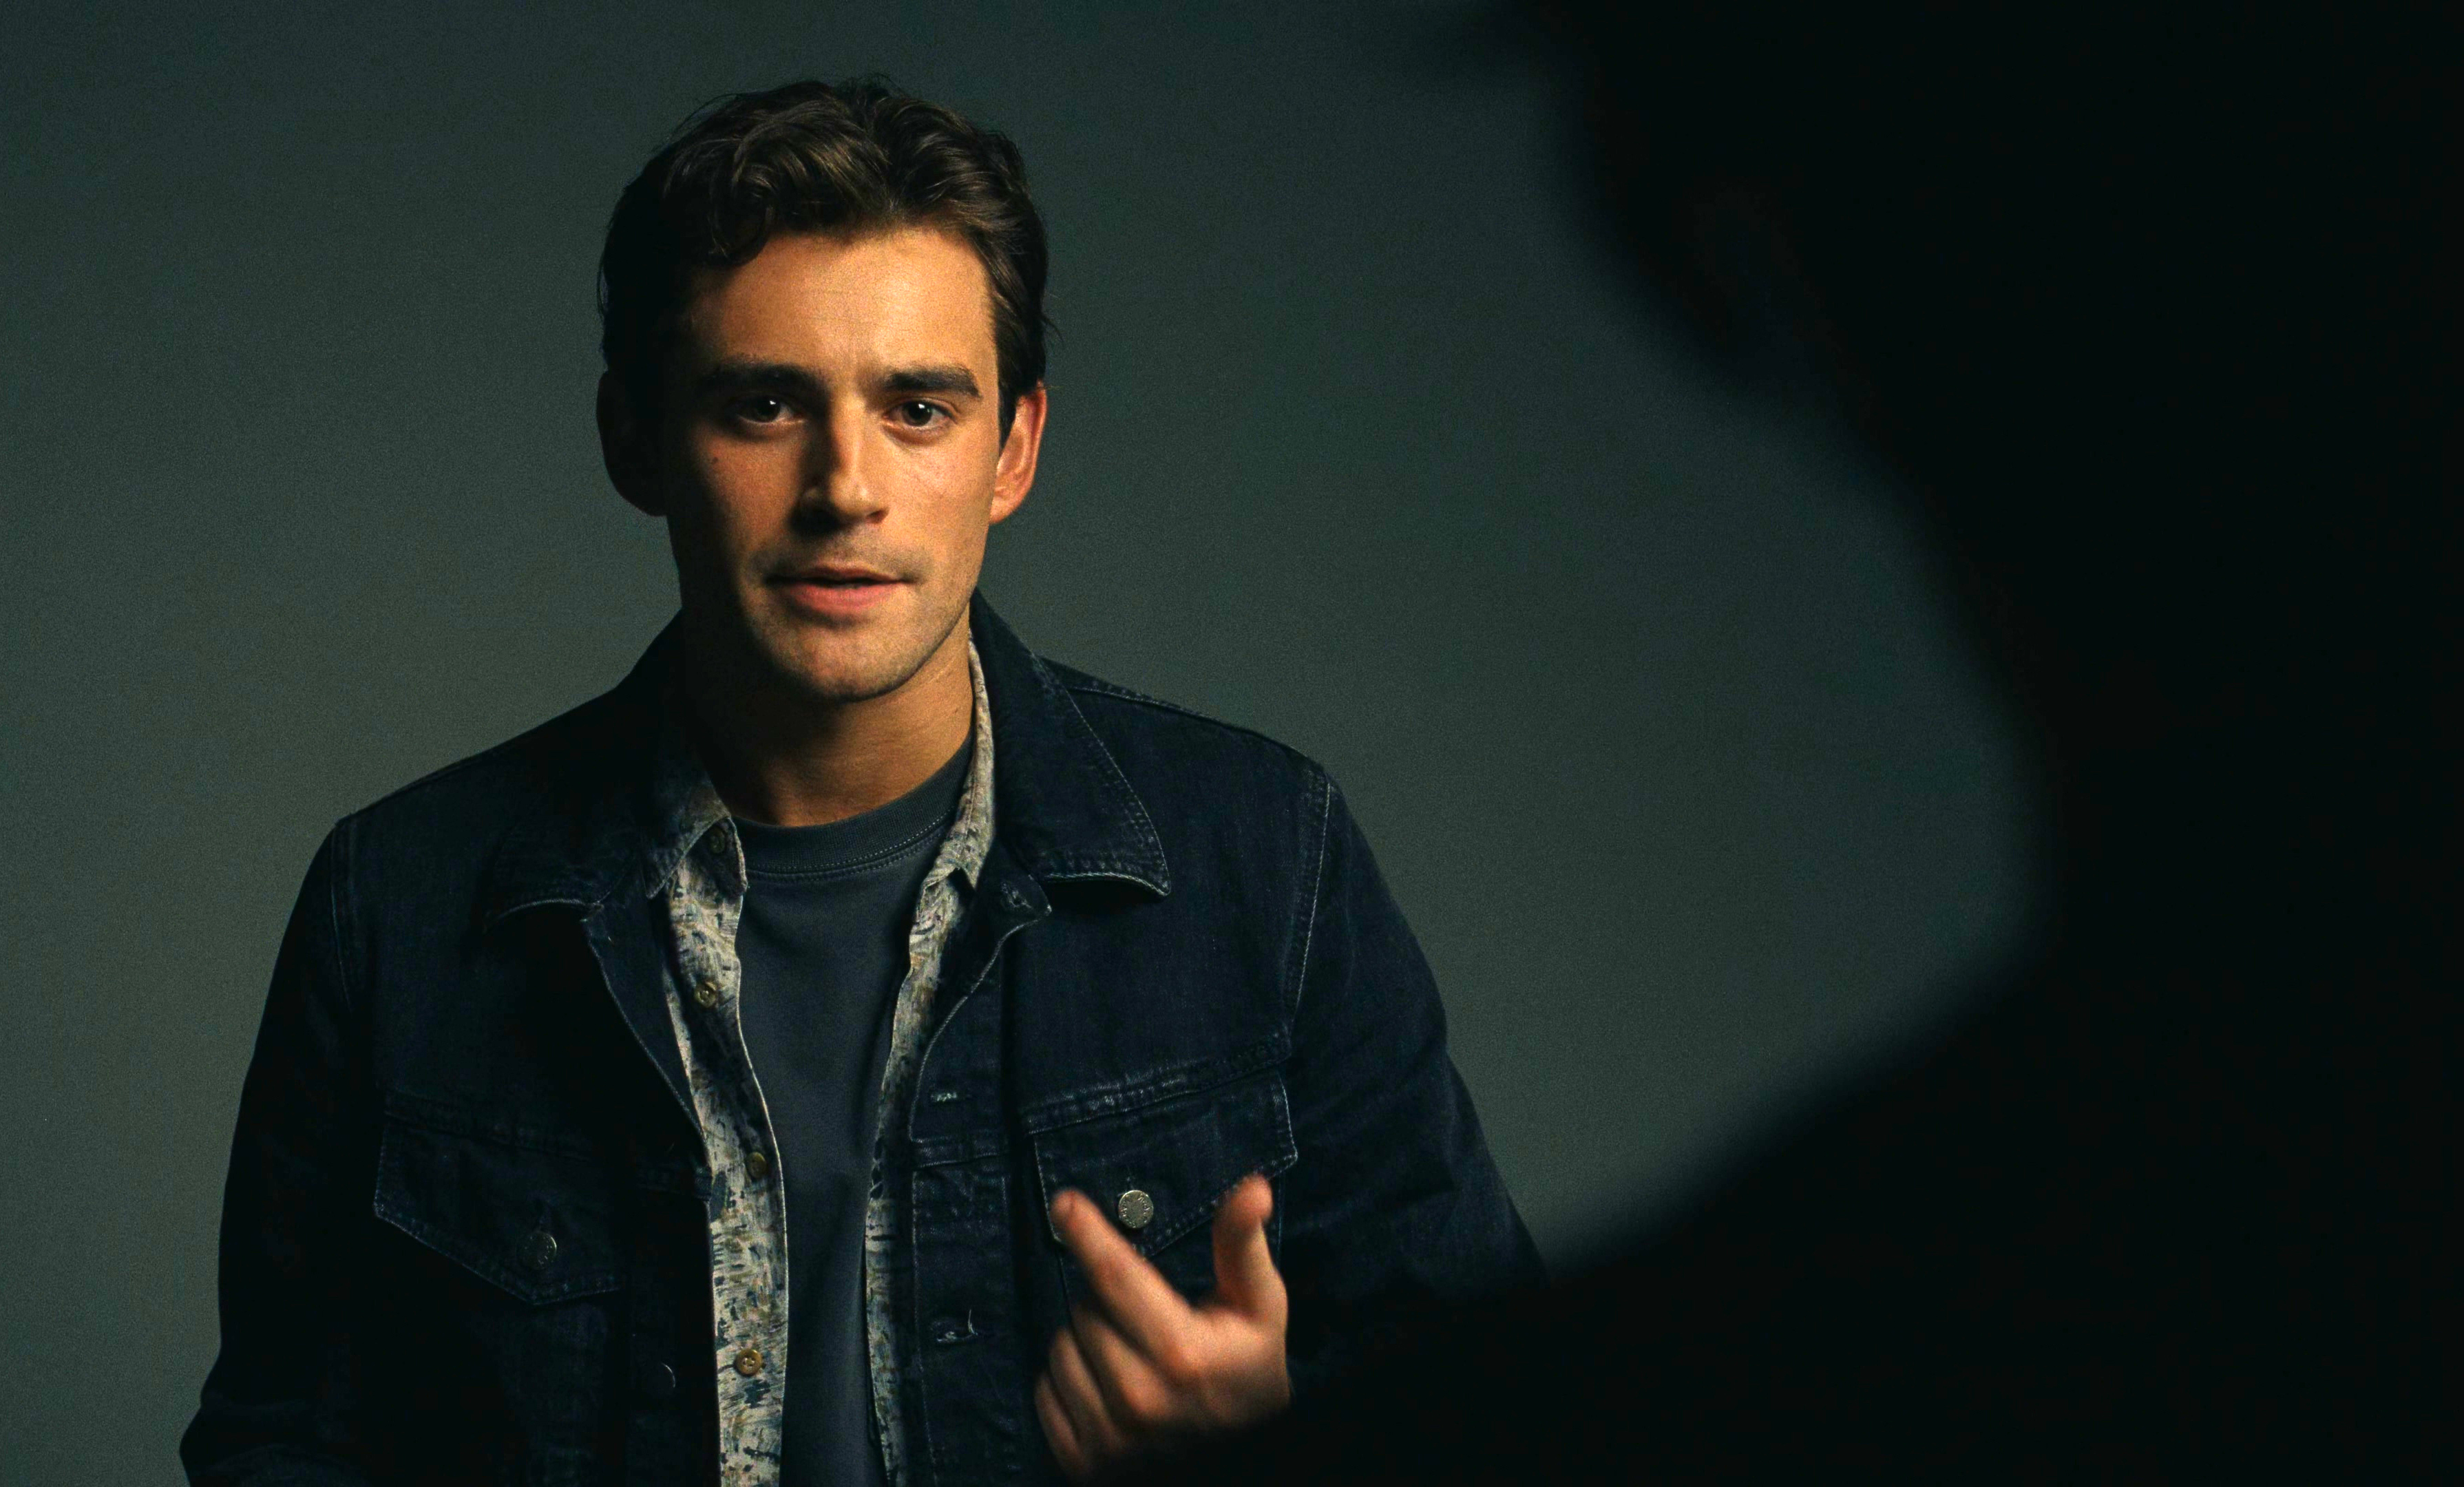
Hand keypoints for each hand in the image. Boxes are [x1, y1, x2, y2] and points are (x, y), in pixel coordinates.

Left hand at [1034, 1173, 1290, 1480]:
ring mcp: (1110, 1438)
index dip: (1087, 1233)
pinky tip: (1106, 1387)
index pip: (1117, 1277)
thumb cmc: (1248, 1368)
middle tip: (1145, 1319)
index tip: (1063, 1202)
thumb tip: (1253, 1186)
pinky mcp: (1083, 1464)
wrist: (1247, 1457)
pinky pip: (1045, 1392)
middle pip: (1084, 1309)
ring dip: (1084, 1340)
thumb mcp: (1259, 1306)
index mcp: (1183, 1354)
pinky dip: (1066, 1382)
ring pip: (1059, 1349)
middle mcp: (1141, 1399)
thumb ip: (1243, 1244)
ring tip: (1129, 1354)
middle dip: (1106, 1302)